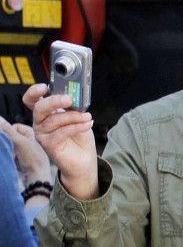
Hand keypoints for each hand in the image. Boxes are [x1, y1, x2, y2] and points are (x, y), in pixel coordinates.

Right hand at [0, 117, 51, 182]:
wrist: (37, 179)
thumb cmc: (32, 159)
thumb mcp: (19, 141)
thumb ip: (7, 129)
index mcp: (34, 134)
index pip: (15, 127)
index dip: (10, 133)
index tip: (12, 142)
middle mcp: (32, 141)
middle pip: (12, 136)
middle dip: (9, 143)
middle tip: (13, 151)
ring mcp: (28, 150)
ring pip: (11, 145)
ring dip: (9, 151)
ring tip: (14, 158)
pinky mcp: (24, 159)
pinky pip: (12, 154)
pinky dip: (11, 157)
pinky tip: (15, 162)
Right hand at [23, 84, 98, 199]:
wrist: (84, 160)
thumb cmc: (80, 137)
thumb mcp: (78, 118)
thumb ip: (73, 108)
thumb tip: (74, 98)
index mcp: (45, 113)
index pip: (31, 100)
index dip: (34, 92)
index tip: (44, 87)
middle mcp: (40, 122)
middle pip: (40, 108)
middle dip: (55, 101)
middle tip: (69, 99)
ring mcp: (42, 134)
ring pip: (54, 120)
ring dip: (74, 117)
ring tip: (87, 117)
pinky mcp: (48, 144)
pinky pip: (61, 132)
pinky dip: (76, 127)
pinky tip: (87, 124)